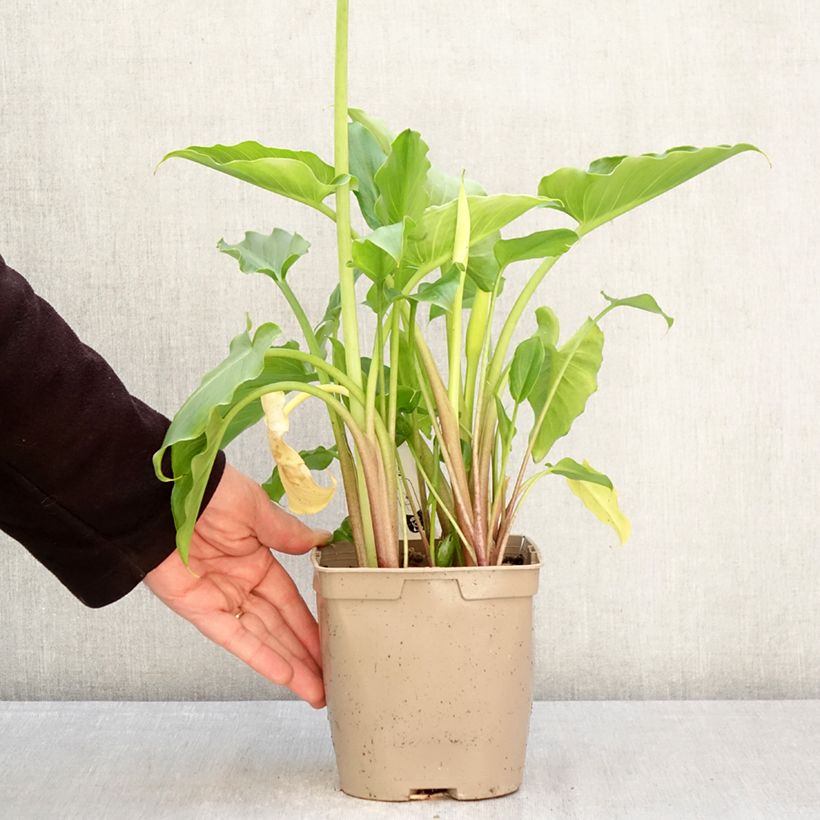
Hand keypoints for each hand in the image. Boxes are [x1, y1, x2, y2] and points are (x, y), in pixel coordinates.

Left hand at [143, 463, 330, 707]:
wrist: (160, 495)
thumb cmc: (208, 492)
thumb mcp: (256, 509)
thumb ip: (287, 533)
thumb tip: (320, 542)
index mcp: (257, 558)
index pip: (291, 600)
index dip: (311, 624)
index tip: (332, 645)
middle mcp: (240, 583)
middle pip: (279, 626)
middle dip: (305, 655)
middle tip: (330, 683)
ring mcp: (220, 599)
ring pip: (261, 638)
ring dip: (289, 665)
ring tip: (316, 691)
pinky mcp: (197, 609)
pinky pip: (233, 637)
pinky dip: (259, 656)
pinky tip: (285, 674)